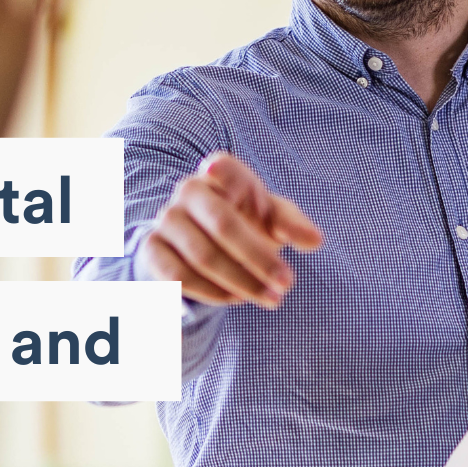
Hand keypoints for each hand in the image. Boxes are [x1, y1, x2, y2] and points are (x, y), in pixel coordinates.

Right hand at [136, 153, 322, 306]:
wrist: (196, 244)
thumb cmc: (244, 224)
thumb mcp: (270, 218)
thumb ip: (291, 223)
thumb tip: (315, 240)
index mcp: (219, 173)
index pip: (223, 167)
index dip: (230, 178)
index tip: (229, 183)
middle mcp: (188, 190)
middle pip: (222, 224)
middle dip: (259, 258)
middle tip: (287, 285)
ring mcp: (166, 220)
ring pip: (203, 256)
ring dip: (241, 282)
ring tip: (269, 298)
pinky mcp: (152, 249)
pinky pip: (180, 277)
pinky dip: (212, 292)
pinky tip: (234, 299)